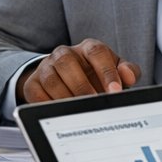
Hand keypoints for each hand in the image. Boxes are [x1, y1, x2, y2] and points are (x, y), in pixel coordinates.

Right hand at [18, 39, 140, 103]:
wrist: (66, 80)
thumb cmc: (95, 76)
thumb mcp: (114, 71)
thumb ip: (127, 71)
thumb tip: (128, 76)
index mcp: (88, 48)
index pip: (96, 51)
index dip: (106, 71)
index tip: (115, 91)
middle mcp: (64, 54)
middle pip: (67, 61)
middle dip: (82, 85)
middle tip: (94, 103)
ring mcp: (46, 67)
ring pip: (50, 78)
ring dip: (65, 97)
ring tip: (78, 111)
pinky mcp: (33, 83)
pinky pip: (36, 93)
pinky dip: (48, 104)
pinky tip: (60, 113)